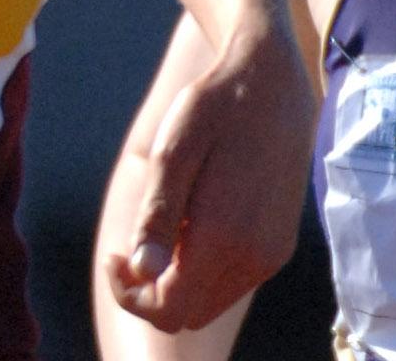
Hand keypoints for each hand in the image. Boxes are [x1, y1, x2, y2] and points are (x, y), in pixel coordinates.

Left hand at [104, 19, 311, 332]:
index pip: (168, 310)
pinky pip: (233, 281)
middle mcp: (255, 257)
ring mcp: (272, 254)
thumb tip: (142, 271)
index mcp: (224, 237)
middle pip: (188, 313)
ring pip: (211, 301)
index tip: (115, 254)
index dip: (131, 295)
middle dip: (151, 291)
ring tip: (166, 224)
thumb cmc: (214, 109)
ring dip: (178, 280)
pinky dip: (204, 268)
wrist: (271, 81)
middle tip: (131, 244)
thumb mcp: (173, 151)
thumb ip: (158, 216)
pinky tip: (195, 220)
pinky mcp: (280, 245)